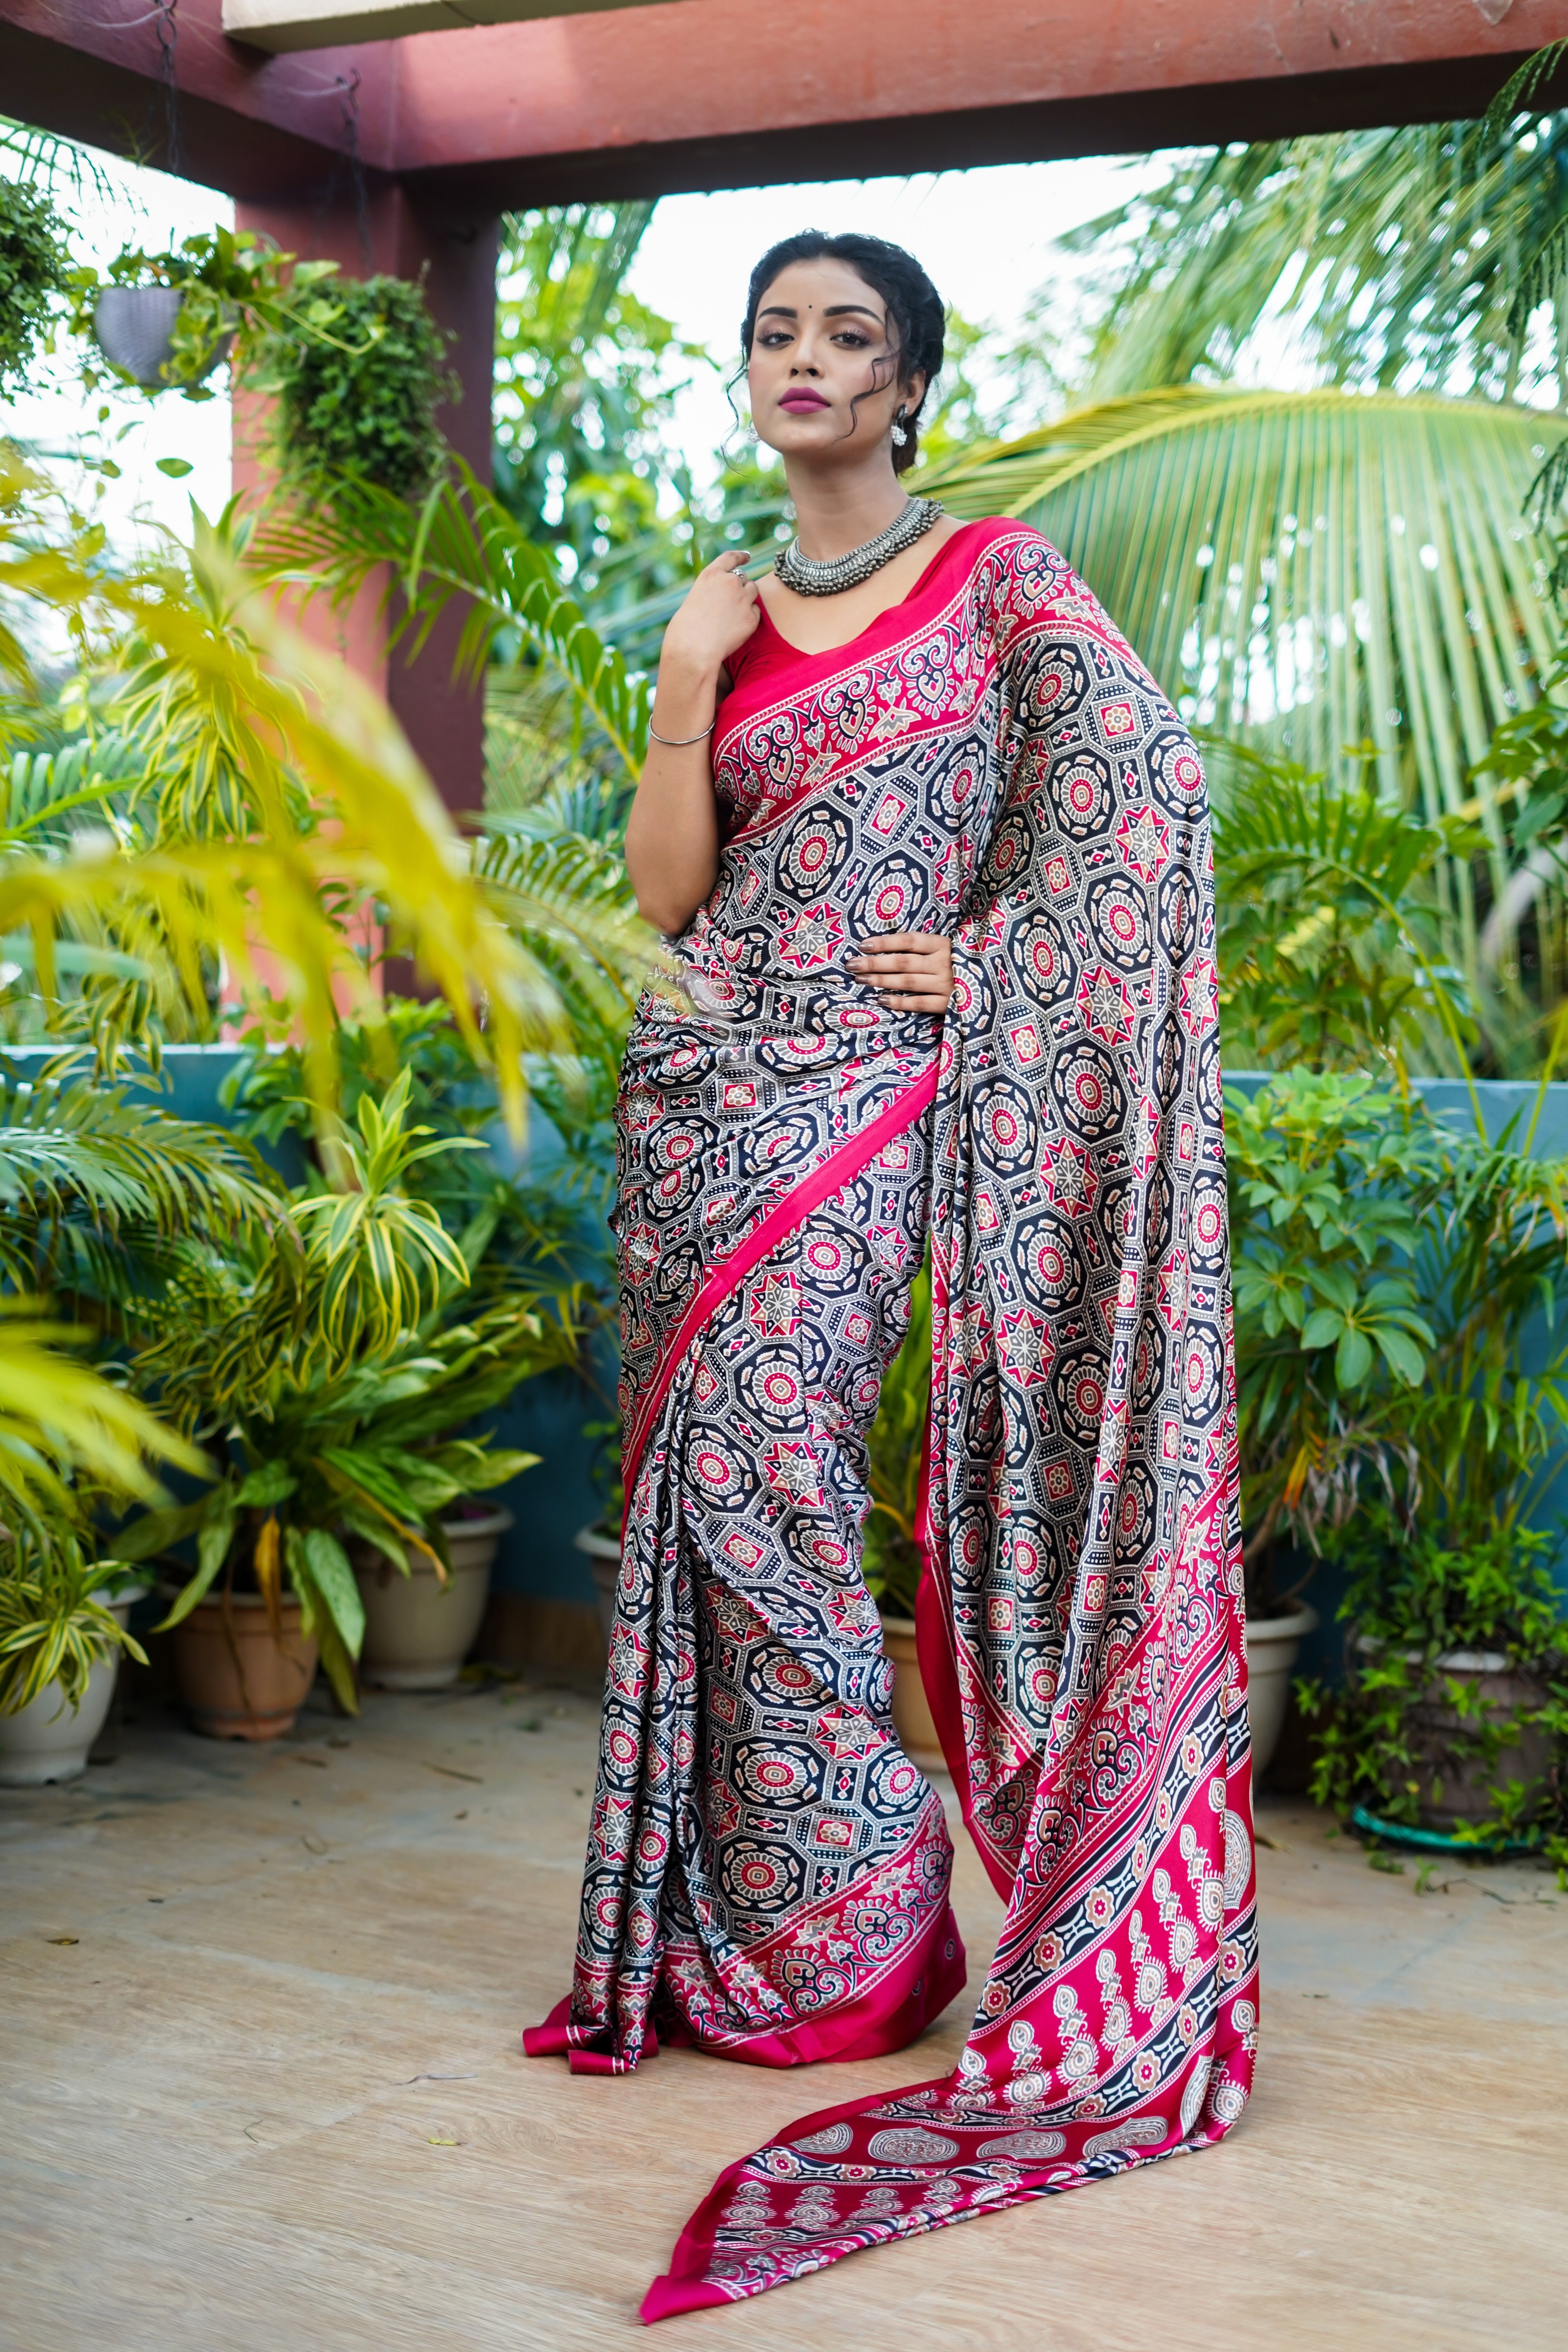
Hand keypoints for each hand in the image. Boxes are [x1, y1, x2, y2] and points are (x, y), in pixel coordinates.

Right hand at [660, 549, 762, 682]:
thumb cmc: (686, 629)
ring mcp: (743, 598)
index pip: (731, 558)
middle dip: (739, 587)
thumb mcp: (695, 599)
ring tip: (732, 616)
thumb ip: (712, 591)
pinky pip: (756, 613)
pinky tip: (735, 629)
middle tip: (730, 603)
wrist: (694, 649)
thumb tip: (727, 595)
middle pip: (743, 577)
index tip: (747, 556)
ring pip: (753, 591)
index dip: (741, 556)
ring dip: (746, 599)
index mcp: (711, 574)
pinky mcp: (751, 617)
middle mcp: (730, 582)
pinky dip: (749, 618)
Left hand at [847, 931, 954, 1012]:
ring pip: (908, 982)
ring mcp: (948, 984)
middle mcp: (945, 963)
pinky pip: (920, 1003)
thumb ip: (924, 947)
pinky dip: (900, 1002)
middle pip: (903, 962)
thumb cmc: (962, 963)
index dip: (885, 942)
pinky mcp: (950, 1004)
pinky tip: (881, 1000)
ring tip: (861, 979)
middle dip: (875, 963)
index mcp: (944, 944)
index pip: (909, 941)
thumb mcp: (947, 948)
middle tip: (852, 964)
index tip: (863, 945)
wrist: (994, 985)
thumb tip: (887, 947)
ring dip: (882, 981)